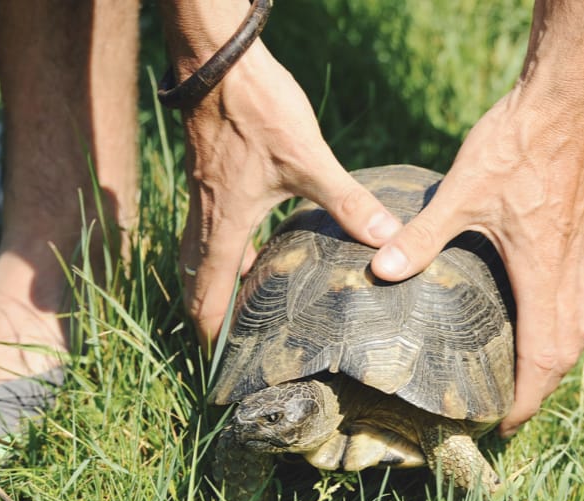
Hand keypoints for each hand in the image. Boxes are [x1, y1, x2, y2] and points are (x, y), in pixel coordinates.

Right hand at [177, 45, 401, 347]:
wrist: (220, 61)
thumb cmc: (258, 111)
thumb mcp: (309, 160)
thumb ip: (348, 202)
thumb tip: (388, 239)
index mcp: (225, 224)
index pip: (208, 291)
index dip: (210, 328)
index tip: (217, 357)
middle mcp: (207, 214)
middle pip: (196, 275)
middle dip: (208, 308)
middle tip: (227, 335)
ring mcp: (204, 191)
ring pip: (200, 248)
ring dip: (215, 275)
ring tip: (244, 294)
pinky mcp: (208, 171)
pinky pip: (207, 222)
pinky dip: (222, 243)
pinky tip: (252, 235)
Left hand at [370, 87, 583, 434]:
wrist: (566, 102)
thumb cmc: (518, 145)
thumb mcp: (462, 191)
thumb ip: (423, 234)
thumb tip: (382, 269)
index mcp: (543, 273)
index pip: (542, 358)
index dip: (526, 400)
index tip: (505, 426)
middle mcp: (568, 273)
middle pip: (565, 353)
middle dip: (539, 390)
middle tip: (509, 411)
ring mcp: (578, 255)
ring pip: (575, 328)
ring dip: (553, 361)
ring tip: (523, 376)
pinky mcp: (578, 238)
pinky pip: (576, 300)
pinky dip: (561, 327)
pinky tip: (537, 318)